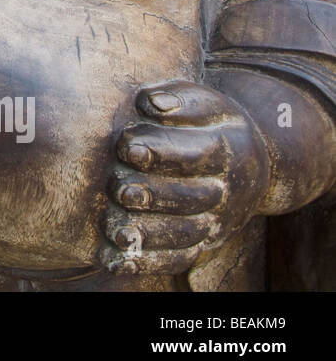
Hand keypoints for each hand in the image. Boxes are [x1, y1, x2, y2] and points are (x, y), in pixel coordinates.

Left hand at [100, 80, 269, 275]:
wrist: (245, 161)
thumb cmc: (204, 123)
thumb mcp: (200, 101)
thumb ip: (178, 98)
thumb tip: (151, 103)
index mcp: (232, 149)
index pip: (200, 153)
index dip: (163, 151)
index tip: (126, 147)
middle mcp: (229, 190)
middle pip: (192, 197)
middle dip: (153, 194)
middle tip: (119, 188)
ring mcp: (218, 221)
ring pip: (186, 234)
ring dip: (148, 234)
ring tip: (115, 228)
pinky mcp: (204, 244)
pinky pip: (178, 259)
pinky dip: (148, 262)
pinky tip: (117, 259)